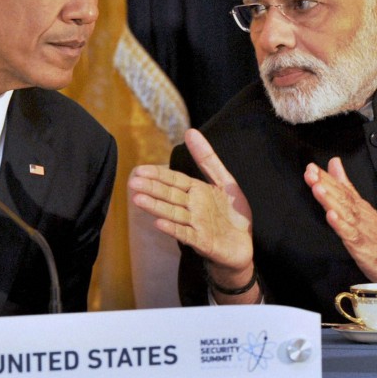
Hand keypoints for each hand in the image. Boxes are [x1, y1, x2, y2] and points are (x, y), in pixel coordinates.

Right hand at [128, 129, 256, 295]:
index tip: (139, 169)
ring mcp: (196, 224)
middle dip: (152, 189)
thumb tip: (190, 132)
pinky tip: (159, 224)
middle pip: (170, 195)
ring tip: (138, 200)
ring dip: (156, 207)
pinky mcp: (202, 241)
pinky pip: (186, 234)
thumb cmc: (233, 214)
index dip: (158, 174)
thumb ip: (207, 159)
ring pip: (173, 213)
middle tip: (132, 183)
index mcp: (196, 191)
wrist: (244, 246)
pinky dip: (173, 229)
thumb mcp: (224, 181)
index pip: (173, 180)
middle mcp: (193, 207)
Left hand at [304, 157, 376, 283]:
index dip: (325, 177)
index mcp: (357, 206)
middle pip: (340, 196)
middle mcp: (359, 214)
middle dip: (324, 184)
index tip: (311, 167)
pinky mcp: (362, 245)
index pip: (340, 188)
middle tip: (311, 173)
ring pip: (344, 211)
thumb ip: (345, 184)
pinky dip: (340, 225)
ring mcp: (361, 228)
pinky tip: (331, 216)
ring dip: (330, 199)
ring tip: (318, 188)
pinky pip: (350, 234)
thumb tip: (335, 164)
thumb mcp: (360, 205)